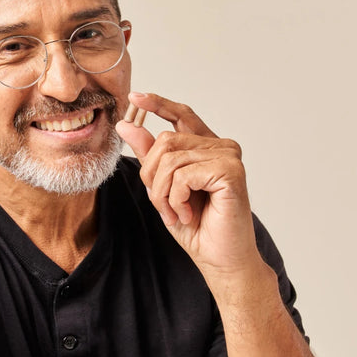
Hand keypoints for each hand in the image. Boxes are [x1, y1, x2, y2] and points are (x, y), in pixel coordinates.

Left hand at [115, 92, 267, 286]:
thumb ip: (149, 155)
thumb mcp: (163, 188)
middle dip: (152, 177)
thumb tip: (126, 124)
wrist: (220, 258)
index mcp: (207, 148)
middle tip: (163, 206)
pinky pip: (183, 175)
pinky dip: (176, 199)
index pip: (181, 115)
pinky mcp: (230, 171)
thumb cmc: (197, 227)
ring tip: (177, 213)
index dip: (158, 104)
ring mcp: (228, 156)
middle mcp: (221, 147)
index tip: (135, 97)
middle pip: (165, 141)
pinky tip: (189, 214)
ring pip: (171, 159)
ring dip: (163, 193)